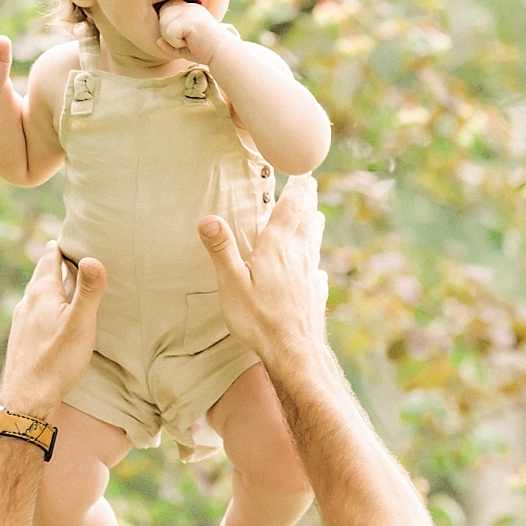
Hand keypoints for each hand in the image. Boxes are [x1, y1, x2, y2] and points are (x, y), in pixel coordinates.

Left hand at [0, 243, 105, 419]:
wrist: (27, 399)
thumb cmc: (56, 361)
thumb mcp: (80, 324)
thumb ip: (88, 291)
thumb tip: (94, 257)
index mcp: (42, 293)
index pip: (50, 258)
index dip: (62, 245)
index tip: (73, 233)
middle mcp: (27, 302)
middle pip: (42, 273)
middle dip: (56, 261)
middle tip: (72, 250)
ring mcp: (21, 320)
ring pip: (37, 293)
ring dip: (51, 283)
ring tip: (65, 279)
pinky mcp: (21, 337)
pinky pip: (34, 311)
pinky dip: (46, 303)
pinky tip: (52, 315)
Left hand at [157, 1, 234, 63]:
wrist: (222, 53)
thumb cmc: (206, 51)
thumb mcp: (185, 47)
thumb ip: (170, 43)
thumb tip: (158, 41)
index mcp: (189, 9)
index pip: (165, 15)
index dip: (171, 30)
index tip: (187, 38)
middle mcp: (188, 7)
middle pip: (162, 19)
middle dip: (170, 36)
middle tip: (188, 41)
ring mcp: (189, 11)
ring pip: (164, 26)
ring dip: (174, 41)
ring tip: (190, 41)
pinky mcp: (189, 20)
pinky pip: (169, 33)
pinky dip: (177, 43)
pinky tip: (191, 42)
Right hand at [200, 176, 327, 362]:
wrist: (295, 353)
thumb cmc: (259, 320)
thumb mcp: (232, 285)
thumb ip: (222, 250)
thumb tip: (208, 218)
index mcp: (277, 249)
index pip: (289, 210)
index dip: (296, 189)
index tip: (302, 171)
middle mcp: (298, 256)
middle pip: (305, 221)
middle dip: (307, 201)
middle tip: (310, 184)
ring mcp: (309, 275)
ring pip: (314, 242)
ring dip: (314, 224)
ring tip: (316, 215)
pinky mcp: (314, 294)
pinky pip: (316, 270)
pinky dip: (315, 259)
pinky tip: (317, 268)